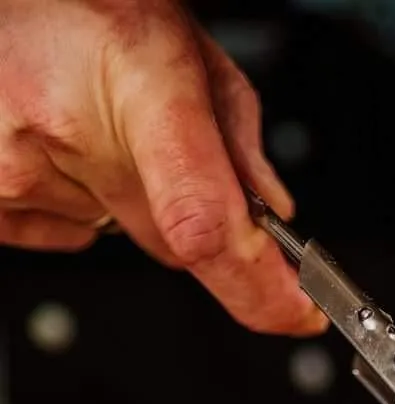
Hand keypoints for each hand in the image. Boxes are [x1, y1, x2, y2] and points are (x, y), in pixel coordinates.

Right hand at [0, 0, 323, 334]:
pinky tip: (58, 138)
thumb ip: (236, 135)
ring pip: (117, 235)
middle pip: (173, 242)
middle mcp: (66, 129)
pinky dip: (72, 199)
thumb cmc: (88, 2)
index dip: (258, 285)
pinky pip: (64, 234)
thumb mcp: (183, 42)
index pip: (203, 221)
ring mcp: (15, 167)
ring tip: (93, 118)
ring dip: (119, 192)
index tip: (296, 310)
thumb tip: (269, 218)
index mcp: (138, 80)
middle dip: (187, 212)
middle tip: (160, 141)